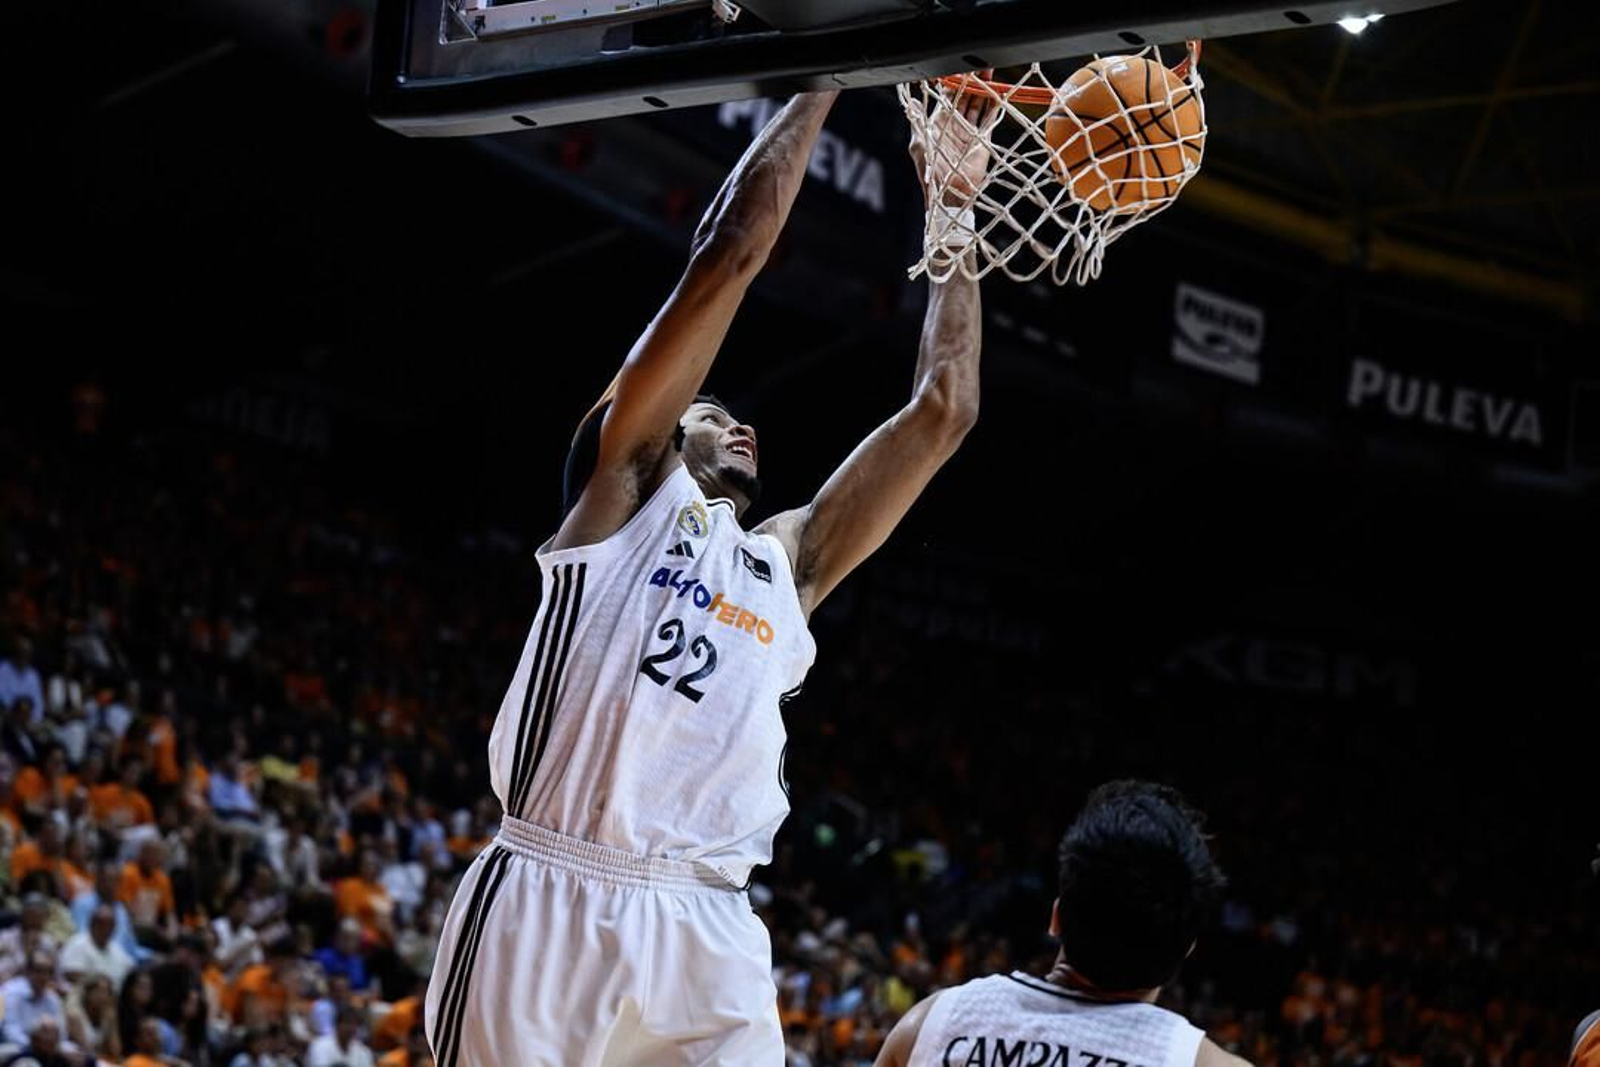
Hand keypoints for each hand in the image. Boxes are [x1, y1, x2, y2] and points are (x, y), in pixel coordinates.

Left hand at [909, 73, 1001, 205]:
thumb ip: (917, 122)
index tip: (962, 68)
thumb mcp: (919, 145)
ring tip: (990, 72)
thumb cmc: (931, 173)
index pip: (948, 95)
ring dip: (984, 88)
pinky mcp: (982, 139)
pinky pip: (990, 118)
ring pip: (978, 103)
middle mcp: (954, 124)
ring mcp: (969, 130)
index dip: (955, 81)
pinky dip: (995, 105)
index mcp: (938, 122)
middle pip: (965, 96)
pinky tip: (999, 91)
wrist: (950, 194)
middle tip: (981, 66)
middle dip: (973, 80)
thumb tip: (910, 102)